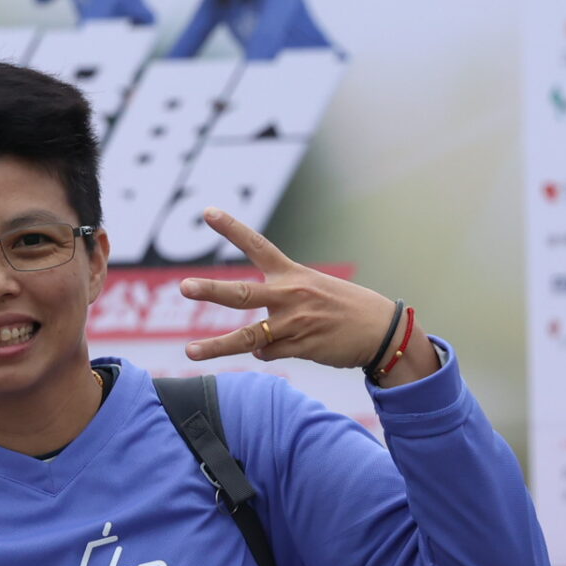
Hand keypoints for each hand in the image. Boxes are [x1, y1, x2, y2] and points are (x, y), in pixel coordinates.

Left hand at [178, 209, 438, 383]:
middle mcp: (289, 295)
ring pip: (248, 336)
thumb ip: (281, 307)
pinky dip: (267, 352)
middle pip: (242, 293)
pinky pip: (269, 353)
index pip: (257, 245)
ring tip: (189, 351)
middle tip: (184, 286)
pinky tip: (281, 348)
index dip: (232, 228)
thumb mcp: (314, 292)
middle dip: (211, 291)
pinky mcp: (299, 347)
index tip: (208, 212)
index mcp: (292, 274)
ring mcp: (293, 322)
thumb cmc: (345, 309)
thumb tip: (257, 343)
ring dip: (216, 346)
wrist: (382, 331)